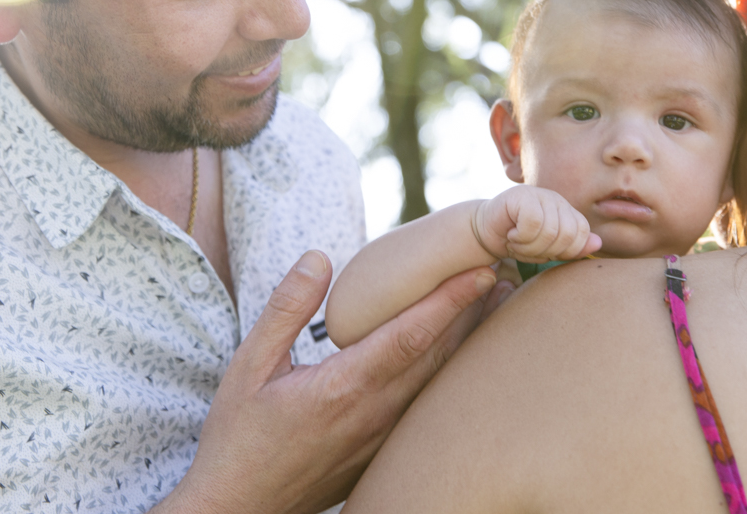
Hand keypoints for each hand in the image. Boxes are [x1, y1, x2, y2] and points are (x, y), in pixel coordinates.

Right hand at [155, 250, 495, 513]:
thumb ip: (286, 309)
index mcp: (344, 387)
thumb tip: (318, 257)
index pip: (411, 335)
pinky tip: (458, 356)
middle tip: (508, 272)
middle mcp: (374, 414)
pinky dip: (447, 374)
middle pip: (439, 356)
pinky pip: (425, 408)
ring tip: (497, 305)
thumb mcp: (248, 366)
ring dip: (469, 342)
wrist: (240, 509)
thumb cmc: (239, 438)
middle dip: (475, 312)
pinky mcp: (382, 454)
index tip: (481, 269)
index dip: (450, 300)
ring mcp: (383, 438)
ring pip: (438, 383)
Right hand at [471, 187, 601, 263]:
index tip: (546, 252)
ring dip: (530, 246)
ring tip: (518, 242)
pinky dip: (521, 237)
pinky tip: (512, 233)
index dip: (565, 251)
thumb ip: (573, 247)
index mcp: (567, 211)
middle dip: (546, 250)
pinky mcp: (521, 195)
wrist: (485, 231)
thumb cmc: (519, 241)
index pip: (582, 233)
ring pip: (550, 231)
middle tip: (528, 248)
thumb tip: (598, 243)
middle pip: (567, 234)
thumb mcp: (548, 250)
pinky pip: (532, 223)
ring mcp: (539, 194)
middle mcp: (556, 200)